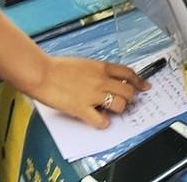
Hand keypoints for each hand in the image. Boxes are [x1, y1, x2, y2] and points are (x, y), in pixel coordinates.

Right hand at [32, 56, 150, 128]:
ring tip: (112, 110)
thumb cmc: (59, 67)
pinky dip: (104, 123)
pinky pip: (101, 120)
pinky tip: (100, 121)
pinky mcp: (82, 109)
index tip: (145, 87)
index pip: (128, 73)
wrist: (42, 73)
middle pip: (128, 91)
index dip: (139, 81)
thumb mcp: (84, 63)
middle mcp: (101, 80)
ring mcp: (93, 95)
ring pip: (120, 105)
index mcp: (102, 67)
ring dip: (119, 109)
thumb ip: (98, 71)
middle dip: (130, 98)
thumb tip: (108, 79)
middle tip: (125, 102)